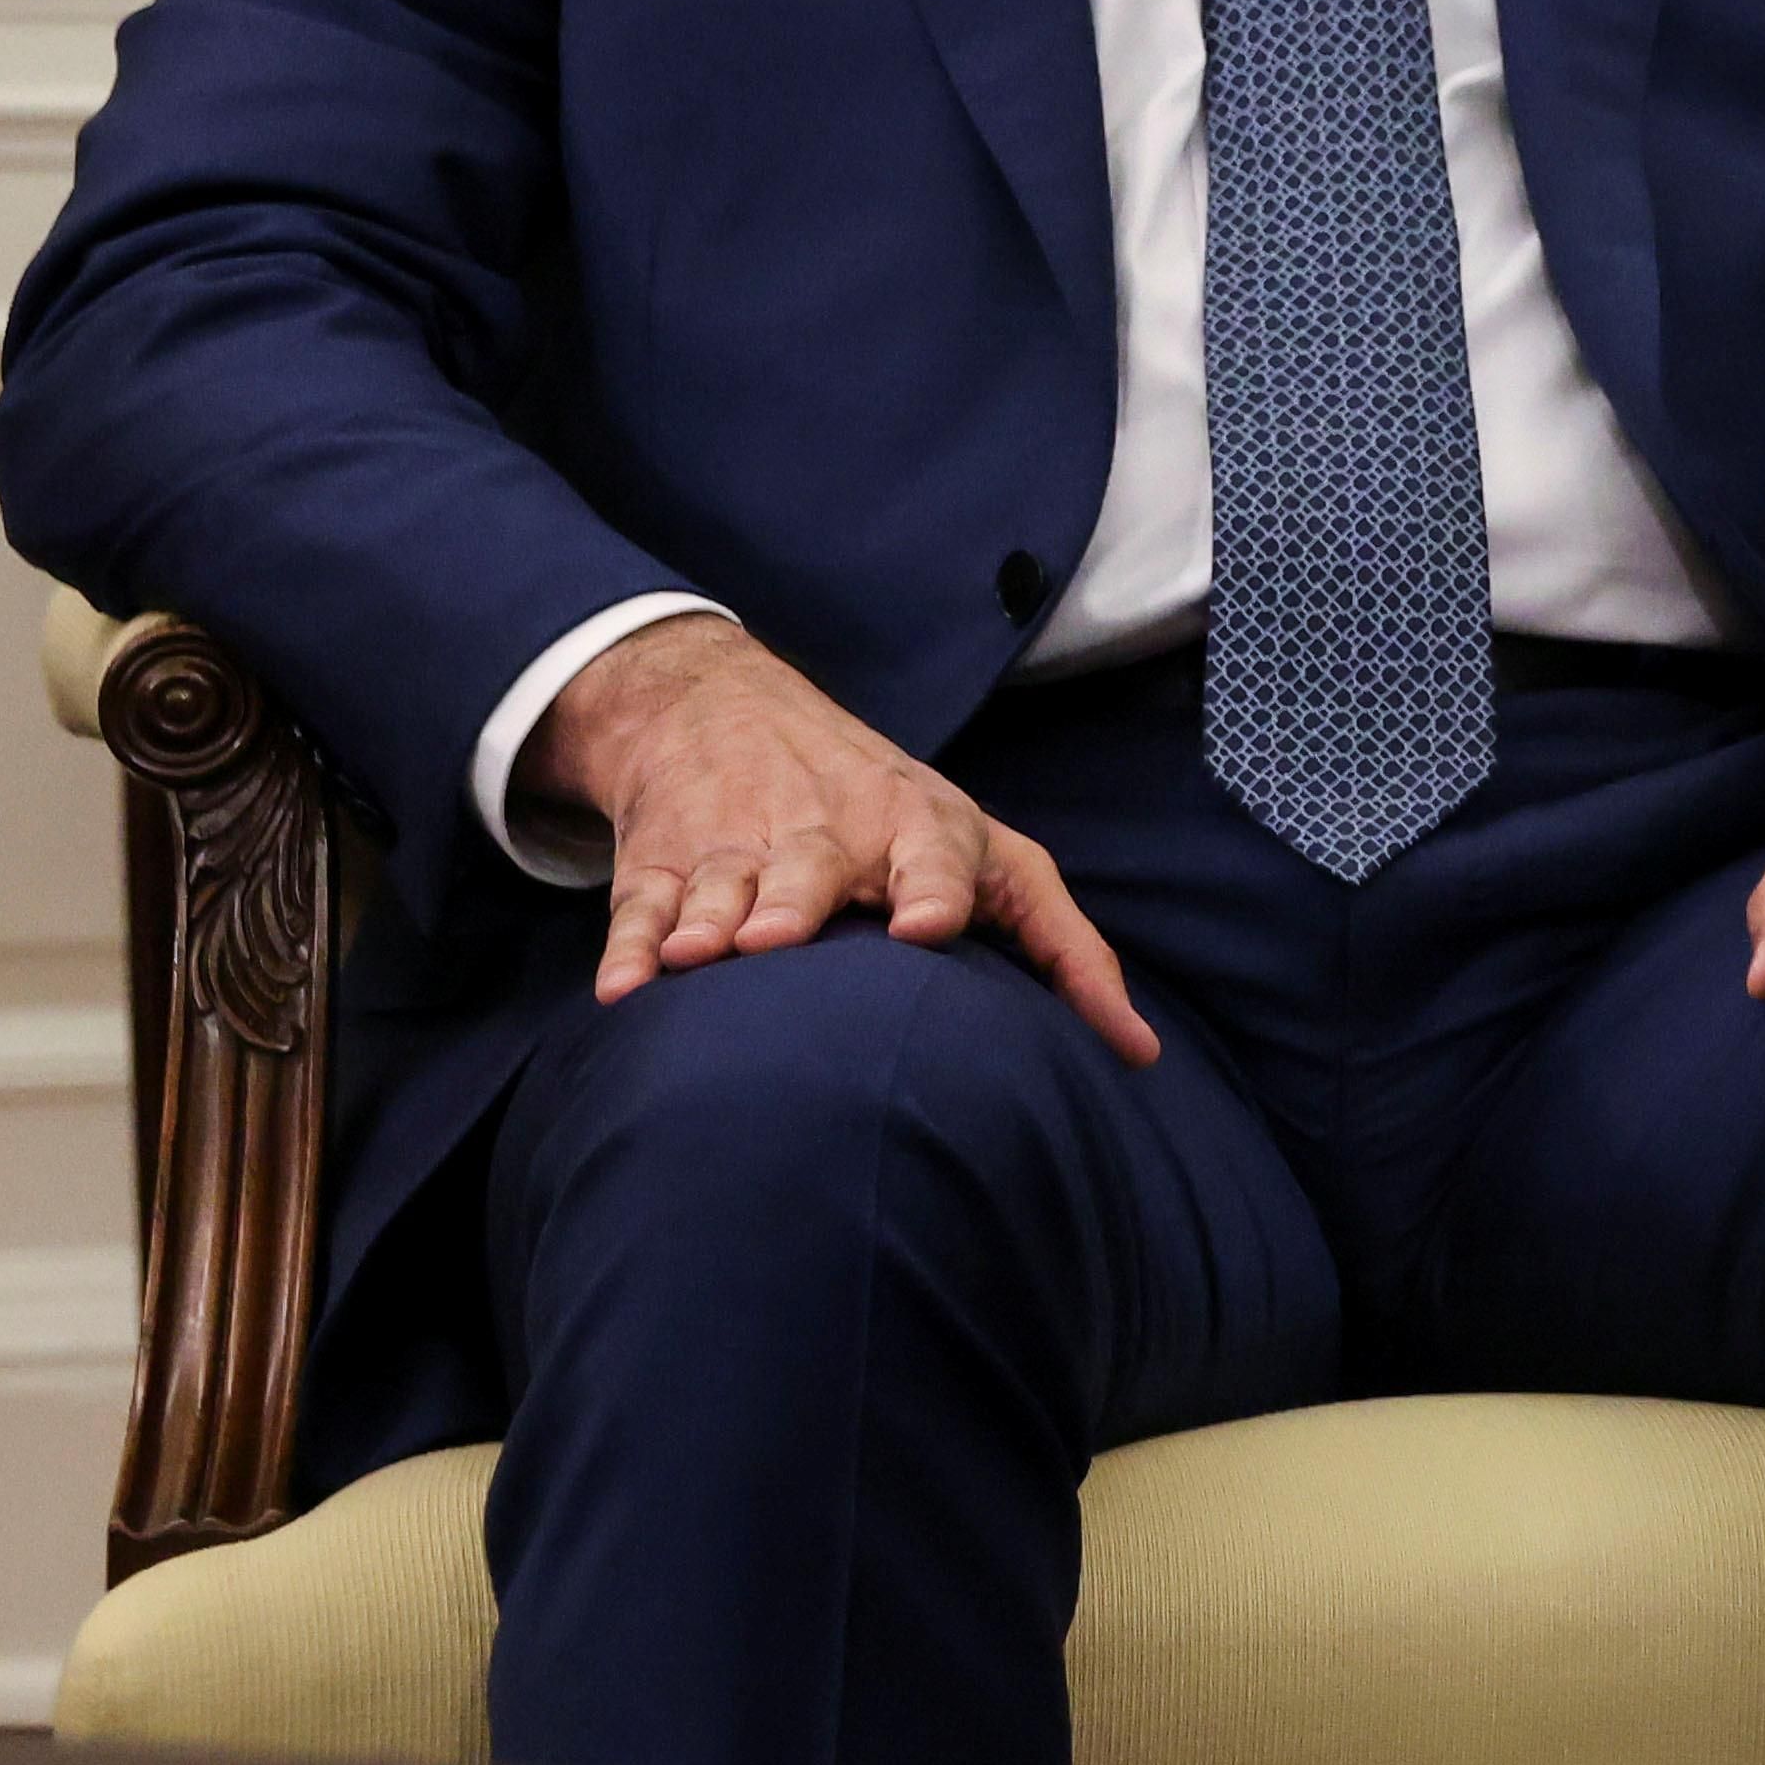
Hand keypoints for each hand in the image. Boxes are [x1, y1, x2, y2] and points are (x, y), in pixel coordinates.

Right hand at [531, 611, 1158, 1064]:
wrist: (729, 710)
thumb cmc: (897, 817)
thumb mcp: (992, 857)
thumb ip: (1064, 950)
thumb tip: (1140, 1054)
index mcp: (920, 827)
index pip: (940, 852)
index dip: (935, 888)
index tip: (928, 928)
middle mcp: (828, 833)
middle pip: (813, 873)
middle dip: (795, 905)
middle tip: (778, 941)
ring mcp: (740, 846)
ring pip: (723, 890)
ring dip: (710, 925)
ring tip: (701, 957)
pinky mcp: (664, 865)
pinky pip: (643, 910)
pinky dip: (631, 945)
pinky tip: (624, 988)